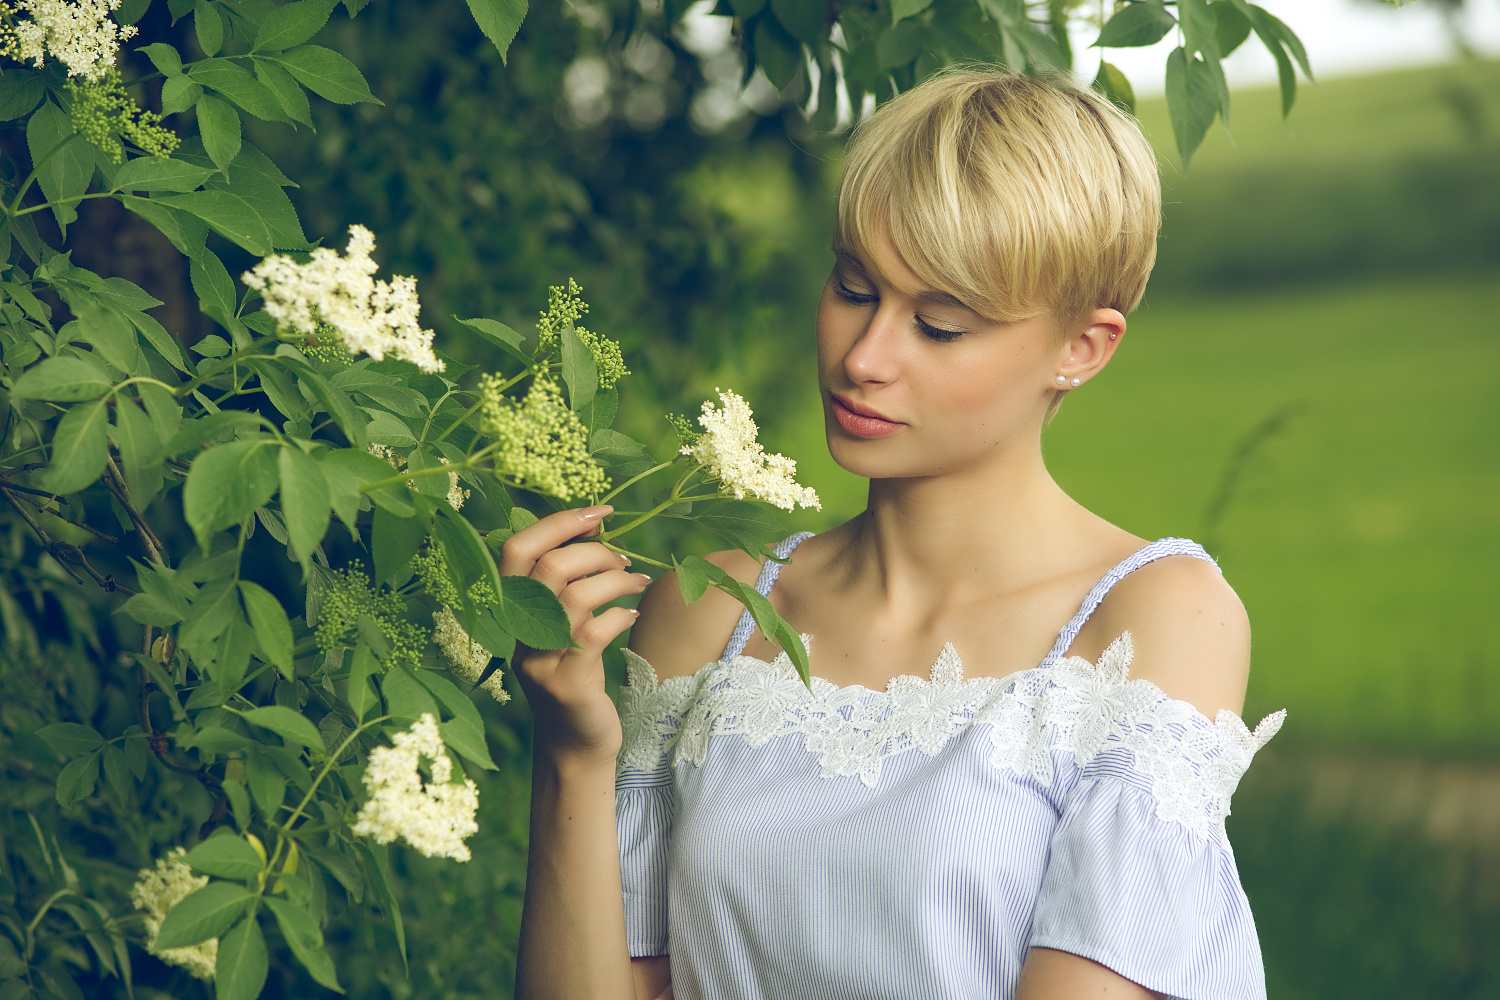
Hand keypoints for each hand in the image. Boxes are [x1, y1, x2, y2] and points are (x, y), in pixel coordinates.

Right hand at [501, 505, 648, 766]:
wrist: (575, 744)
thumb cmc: (575, 674)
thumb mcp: (562, 626)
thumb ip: (567, 584)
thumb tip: (594, 528)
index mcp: (514, 611)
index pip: (516, 550)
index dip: (557, 522)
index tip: (598, 512)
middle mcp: (520, 633)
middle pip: (546, 568)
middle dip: (592, 551)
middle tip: (622, 557)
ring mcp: (540, 660)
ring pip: (573, 596)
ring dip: (614, 579)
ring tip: (636, 580)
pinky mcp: (567, 684)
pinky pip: (593, 634)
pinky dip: (619, 616)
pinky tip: (631, 616)